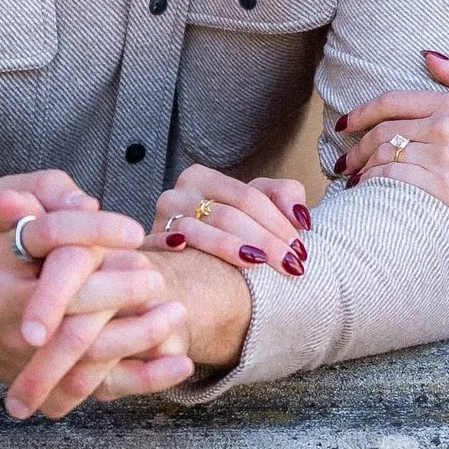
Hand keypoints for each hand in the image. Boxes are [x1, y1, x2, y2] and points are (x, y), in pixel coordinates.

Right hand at [0, 172, 196, 420]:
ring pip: (84, 352)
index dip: (93, 230)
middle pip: (66, 304)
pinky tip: (179, 363)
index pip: (48, 235)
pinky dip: (142, 379)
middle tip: (156, 276)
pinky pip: (96, 389)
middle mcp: (3, 307)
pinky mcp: (42, 382)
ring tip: (175, 311)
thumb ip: (46, 189)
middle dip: (117, 291)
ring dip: (137, 334)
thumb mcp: (7, 199)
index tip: (135, 230)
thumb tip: (84, 202)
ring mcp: (21, 351)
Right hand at [150, 166, 312, 284]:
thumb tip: (299, 216)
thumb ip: (284, 196)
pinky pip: (162, 247)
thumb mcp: (259, 207)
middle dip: (264, 240)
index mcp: (203, 178)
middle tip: (290, 264)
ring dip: (234, 250)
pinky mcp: (147, 247)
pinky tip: (201, 261)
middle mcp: (177, 194)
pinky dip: (181, 250)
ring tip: (261, 265)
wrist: (191, 270)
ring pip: (199, 232)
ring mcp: (159, 220)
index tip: (300, 249)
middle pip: (228, 215)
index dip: (278, 222)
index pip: (248, 197)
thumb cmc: (232, 234)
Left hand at [335, 51, 448, 245]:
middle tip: (342, 158)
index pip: (392, 102)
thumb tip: (427, 56)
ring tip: (350, 177)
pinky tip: (365, 192)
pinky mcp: (443, 187)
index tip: (343, 124)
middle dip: (354, 145)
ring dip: (359, 167)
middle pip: (382, 131)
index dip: (360, 112)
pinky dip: (372, 185)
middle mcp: (444, 126)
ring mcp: (443, 157)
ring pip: (383, 156)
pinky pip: (393, 181)